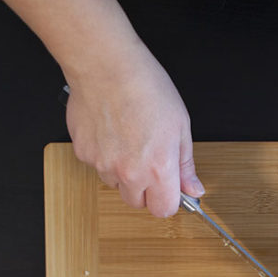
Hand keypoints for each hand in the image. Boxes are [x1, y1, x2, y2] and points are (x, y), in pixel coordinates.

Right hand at [65, 42, 203, 216]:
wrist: (106, 65)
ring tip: (129, 141)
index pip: (164, 211)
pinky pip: (97, 166)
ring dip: (123, 173)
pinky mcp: (83, 154)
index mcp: (158, 169)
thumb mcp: (180, 128)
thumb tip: (194, 189)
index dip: (168, 200)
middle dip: (146, 190)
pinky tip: (112, 132)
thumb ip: (185, 166)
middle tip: (149, 161)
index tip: (169, 188)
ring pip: (116, 185)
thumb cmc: (146, 89)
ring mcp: (103, 165)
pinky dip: (105, 156)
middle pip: (138, 203)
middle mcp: (129, 173)